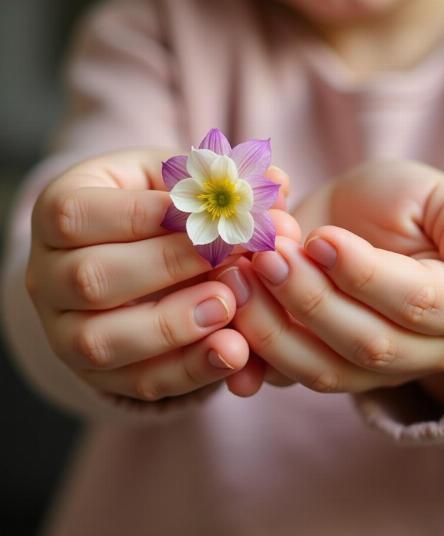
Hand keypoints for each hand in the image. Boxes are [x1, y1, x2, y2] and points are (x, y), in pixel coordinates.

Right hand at [26, 148, 293, 401]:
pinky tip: (233, 352)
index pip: (78, 215)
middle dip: (166, 270)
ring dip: (172, 328)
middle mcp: (47, 275)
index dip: (145, 216)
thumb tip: (278, 179)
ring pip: (101, 342)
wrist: (131, 258)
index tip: (209, 215)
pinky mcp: (98, 373)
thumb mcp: (175, 182)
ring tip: (229, 310)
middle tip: (228, 264)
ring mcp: (65, 331)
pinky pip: (136, 382)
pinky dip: (188, 370)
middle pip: (90, 280)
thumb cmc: (154, 208)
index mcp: (58, 213)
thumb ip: (216, 181)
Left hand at [221, 161, 443, 401]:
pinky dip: (254, 365)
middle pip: (364, 342)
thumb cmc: (409, 210)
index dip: (365, 275)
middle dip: (310, 300)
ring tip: (238, 280)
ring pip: (321, 368)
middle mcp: (413, 348)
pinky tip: (223, 343)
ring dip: (274, 329)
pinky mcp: (321, 366)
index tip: (322, 238)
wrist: (370, 231)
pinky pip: (288, 377)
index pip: (414, 302)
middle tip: (267, 255)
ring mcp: (365, 367)